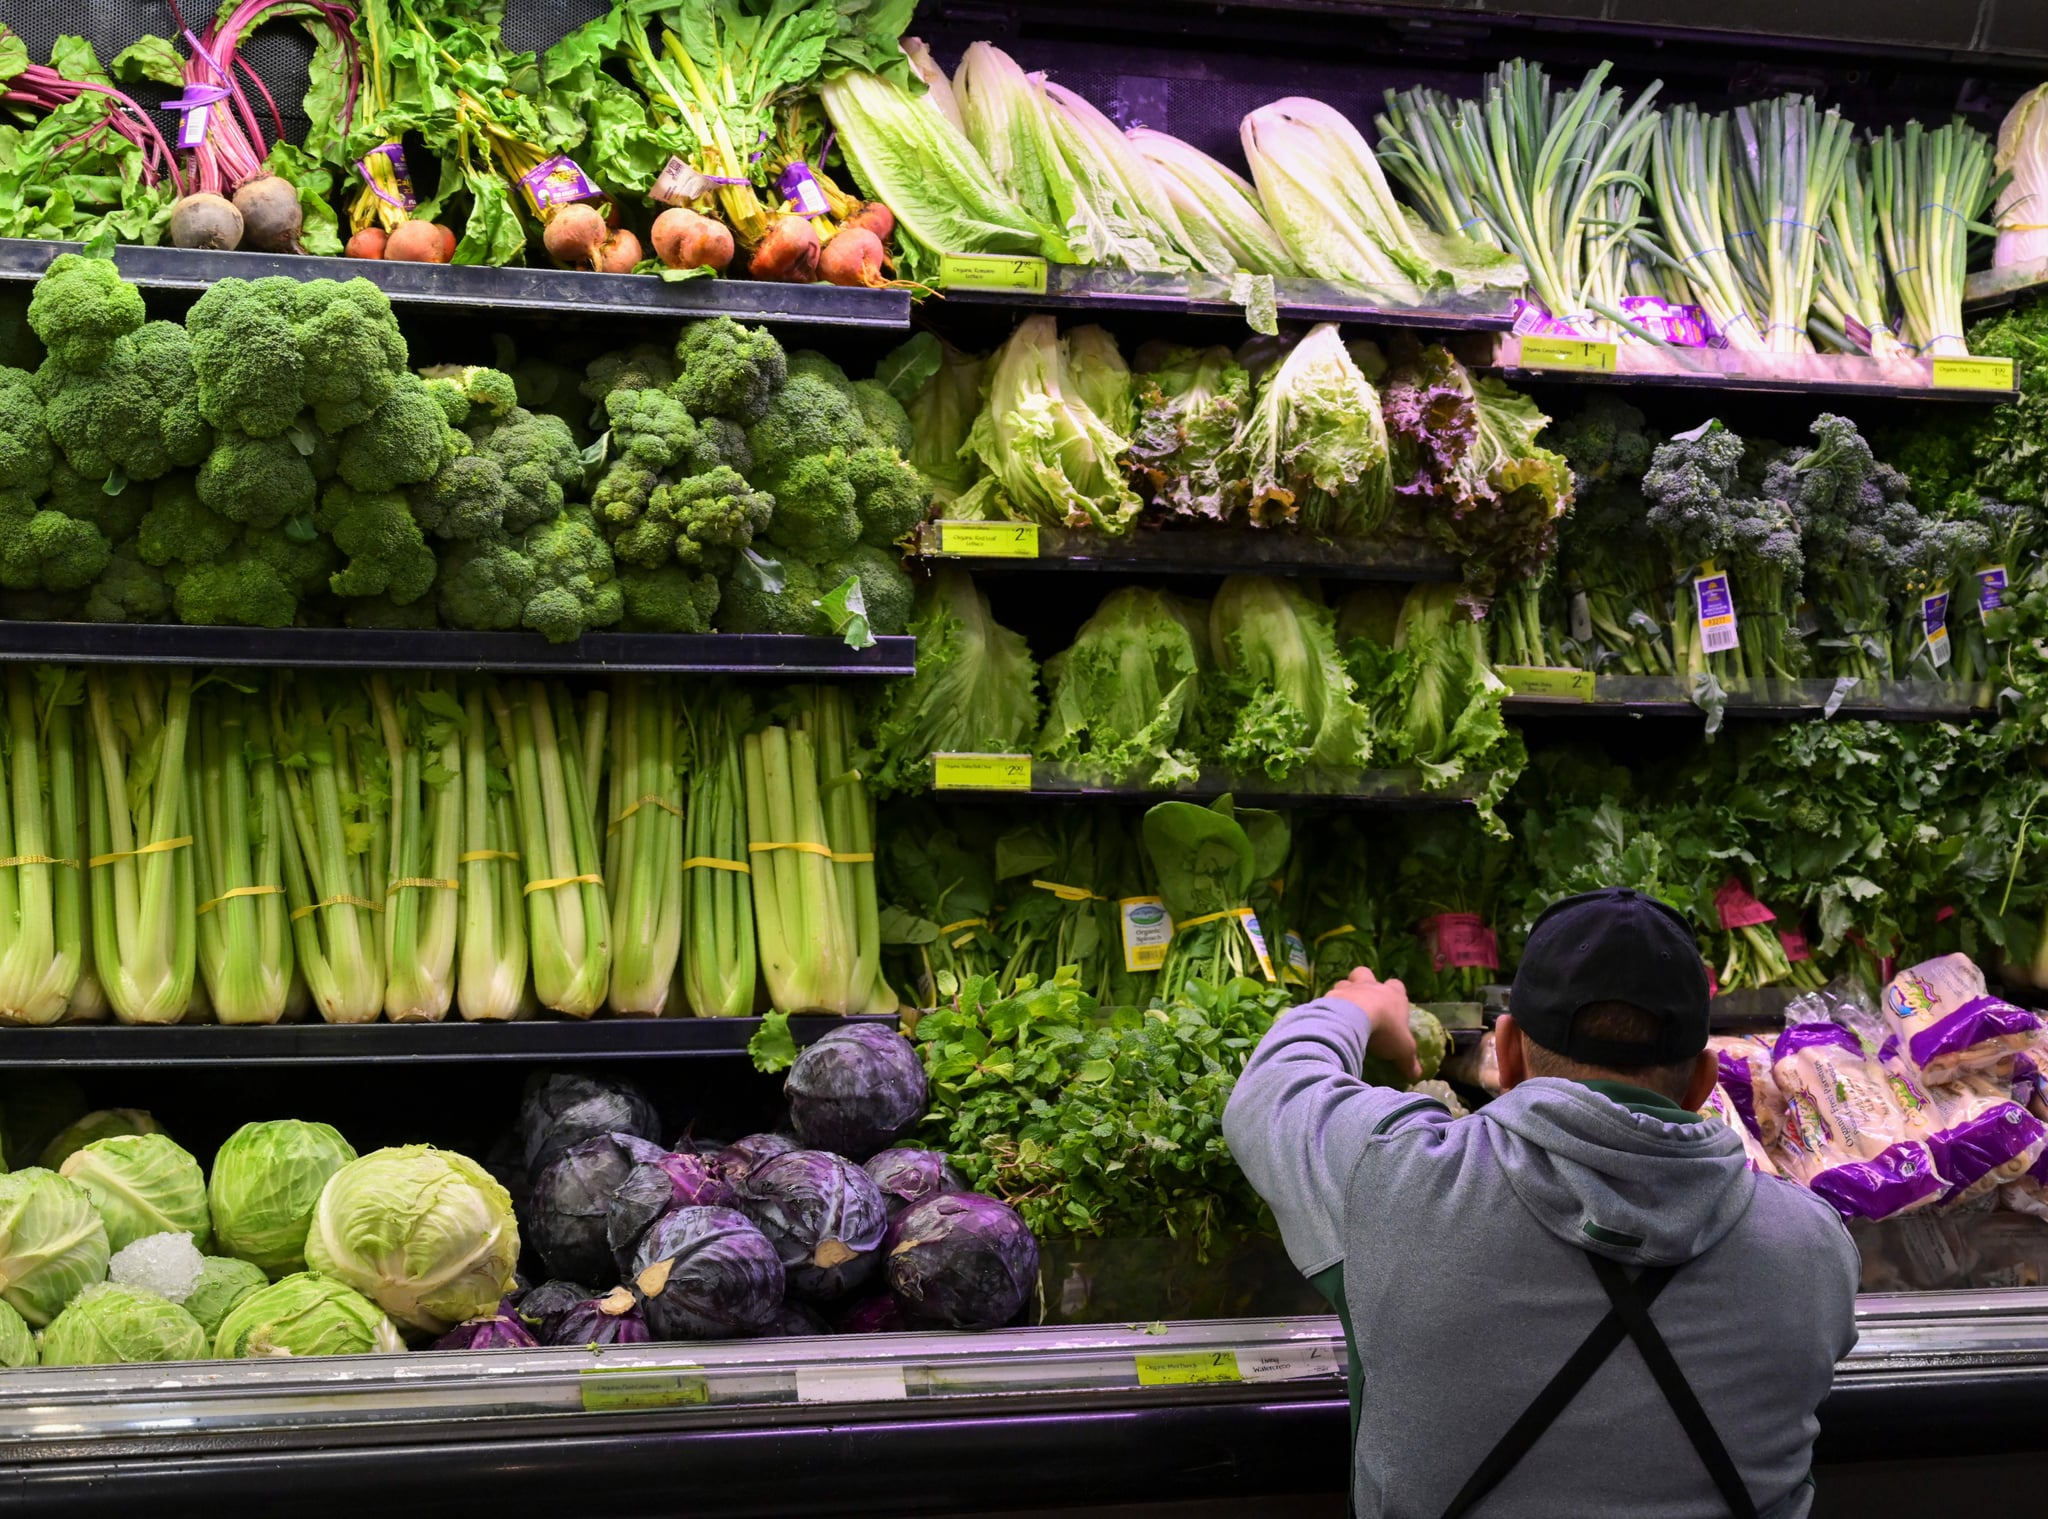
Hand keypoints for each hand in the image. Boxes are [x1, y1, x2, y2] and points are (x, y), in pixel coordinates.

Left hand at [1329, 967, 1420, 1081]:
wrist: (1354, 1019)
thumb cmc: (1386, 1030)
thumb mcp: (1403, 1049)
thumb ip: (1409, 1060)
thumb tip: (1417, 1075)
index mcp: (1392, 994)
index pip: (1397, 985)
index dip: (1395, 993)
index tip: (1393, 1006)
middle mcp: (1370, 986)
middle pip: (1366, 974)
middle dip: (1364, 982)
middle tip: (1363, 1000)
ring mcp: (1349, 989)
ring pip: (1344, 982)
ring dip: (1344, 993)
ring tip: (1343, 1010)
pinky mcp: (1330, 996)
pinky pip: (1328, 997)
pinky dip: (1329, 1006)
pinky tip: (1329, 1019)